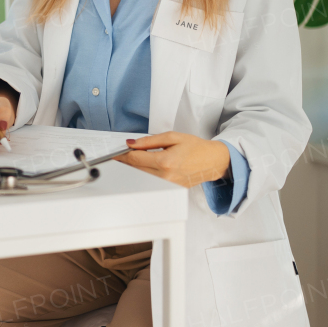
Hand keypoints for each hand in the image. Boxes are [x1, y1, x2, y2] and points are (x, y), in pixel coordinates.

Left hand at [114, 132, 230, 187]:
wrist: (213, 161)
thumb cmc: (196, 147)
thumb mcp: (172, 137)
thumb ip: (150, 141)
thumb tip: (131, 143)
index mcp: (165, 161)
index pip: (135, 158)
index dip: (122, 154)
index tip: (115, 152)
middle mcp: (165, 176)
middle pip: (136, 169)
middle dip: (126, 161)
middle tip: (120, 154)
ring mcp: (168, 185)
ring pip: (142, 177)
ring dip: (135, 168)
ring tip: (133, 159)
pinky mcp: (171, 189)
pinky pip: (152, 181)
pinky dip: (145, 173)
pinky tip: (146, 166)